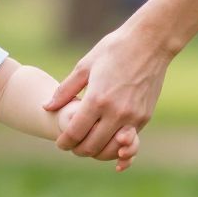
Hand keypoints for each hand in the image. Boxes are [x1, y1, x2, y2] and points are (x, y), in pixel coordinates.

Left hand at [43, 23, 172, 156]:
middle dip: (78, 150)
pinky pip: (128, 142)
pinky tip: (108, 146)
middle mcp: (116, 112)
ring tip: (88, 146)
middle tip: (71, 146)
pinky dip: (116, 148)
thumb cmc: (114, 49)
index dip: (64, 142)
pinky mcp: (145, 117)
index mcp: (97, 99)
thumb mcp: (85, 66)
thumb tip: (46, 107)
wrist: (151, 42)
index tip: (59, 143)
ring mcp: (133, 117)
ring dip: (97, 153)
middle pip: (92, 146)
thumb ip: (65, 90)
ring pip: (111, 150)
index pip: (75, 133)